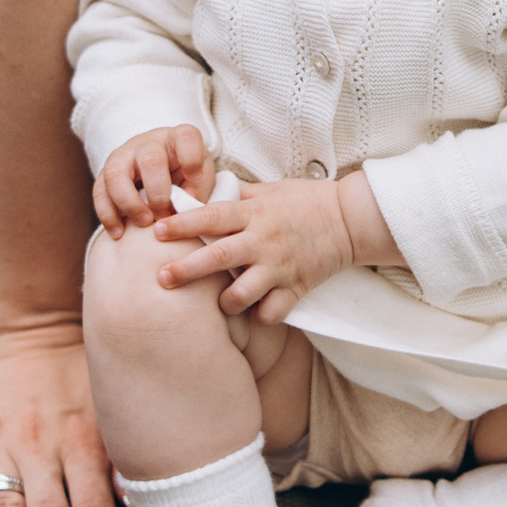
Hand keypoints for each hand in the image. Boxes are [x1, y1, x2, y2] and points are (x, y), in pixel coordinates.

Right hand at [93, 125, 214, 236]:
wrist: (159, 168)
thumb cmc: (184, 174)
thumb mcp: (199, 177)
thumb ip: (196, 192)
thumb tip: (182, 212)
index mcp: (177, 139)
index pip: (185, 137)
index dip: (192, 159)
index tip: (194, 180)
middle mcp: (148, 144)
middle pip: (150, 159)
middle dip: (158, 193)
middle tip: (164, 215)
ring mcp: (123, 156)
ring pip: (116, 174)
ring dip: (129, 204)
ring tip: (144, 223)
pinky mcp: (104, 174)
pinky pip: (99, 192)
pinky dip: (108, 215)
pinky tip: (119, 233)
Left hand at [151, 175, 364, 325]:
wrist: (350, 219)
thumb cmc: (306, 200)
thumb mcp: (268, 190)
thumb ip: (234, 196)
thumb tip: (199, 194)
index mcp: (254, 213)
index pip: (211, 217)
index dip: (182, 224)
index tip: (157, 231)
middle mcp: (263, 241)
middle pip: (217, 257)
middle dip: (186, 270)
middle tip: (161, 278)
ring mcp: (280, 267)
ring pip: (242, 294)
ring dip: (224, 302)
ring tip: (218, 303)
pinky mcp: (297, 288)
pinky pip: (271, 312)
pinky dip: (259, 316)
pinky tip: (252, 312)